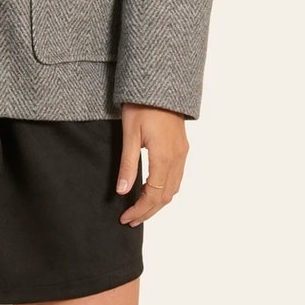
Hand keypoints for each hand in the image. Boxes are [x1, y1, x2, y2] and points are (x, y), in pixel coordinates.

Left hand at [116, 103, 188, 225]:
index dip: (140, 210)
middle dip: (148, 211)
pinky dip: (165, 189)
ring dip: (158, 202)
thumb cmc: (142, 104)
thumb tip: (122, 191)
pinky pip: (177, 176)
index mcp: (164, 157)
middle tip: (130, 220)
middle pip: (166, 196)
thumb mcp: (130, 133)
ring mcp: (182, 152)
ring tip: (140, 209)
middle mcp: (177, 158)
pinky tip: (152, 189)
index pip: (153, 196)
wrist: (160, 84)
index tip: (125, 218)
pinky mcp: (182, 146)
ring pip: (174, 188)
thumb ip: (127, 164)